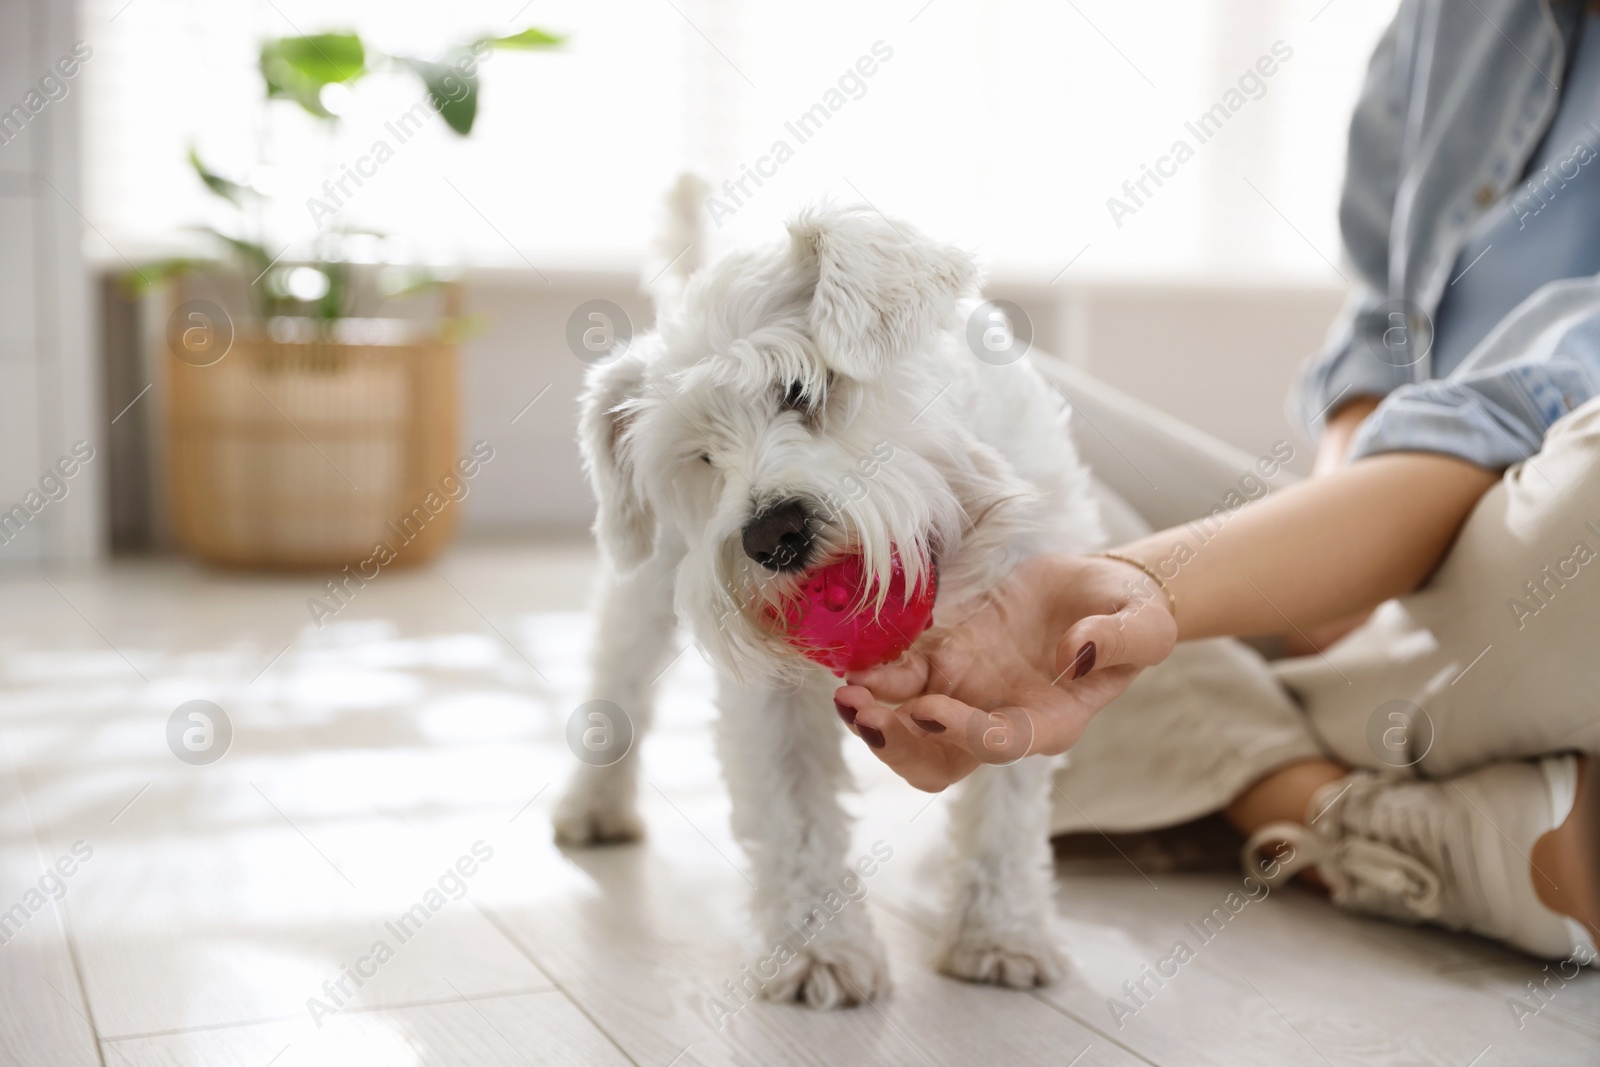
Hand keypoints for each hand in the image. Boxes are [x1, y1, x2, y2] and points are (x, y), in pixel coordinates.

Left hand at [832, 554, 1176, 791]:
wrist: (1099, 592)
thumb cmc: (1128, 614)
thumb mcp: (1144, 624)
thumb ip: (1117, 640)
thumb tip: (1074, 653)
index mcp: (1050, 722)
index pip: (1001, 744)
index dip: (961, 734)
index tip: (925, 709)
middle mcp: (1002, 719)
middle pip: (941, 761)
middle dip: (898, 746)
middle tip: (864, 713)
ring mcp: (969, 694)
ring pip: (911, 736)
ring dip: (875, 723)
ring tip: (847, 696)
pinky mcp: (947, 661)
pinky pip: (902, 681)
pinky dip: (876, 679)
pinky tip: (853, 666)